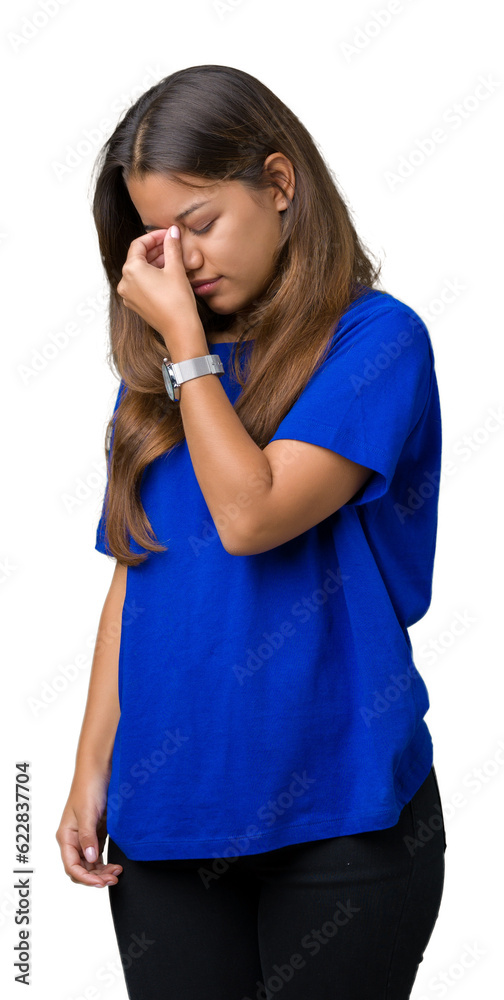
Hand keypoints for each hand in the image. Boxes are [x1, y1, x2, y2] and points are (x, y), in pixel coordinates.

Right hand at [55, 772, 122, 887]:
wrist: (99, 770)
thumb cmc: (88, 787)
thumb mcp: (87, 813)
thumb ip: (87, 837)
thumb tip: (90, 858)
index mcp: (66, 836)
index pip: (71, 866)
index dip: (85, 877)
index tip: (100, 882)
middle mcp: (74, 839)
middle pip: (81, 867)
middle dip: (96, 877)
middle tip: (113, 878)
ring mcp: (85, 836)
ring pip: (91, 863)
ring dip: (102, 871)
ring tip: (117, 873)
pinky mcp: (97, 832)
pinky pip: (98, 854)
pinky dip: (106, 862)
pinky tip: (115, 864)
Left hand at [116, 226, 205, 352]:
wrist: (180, 330)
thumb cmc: (177, 301)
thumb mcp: (176, 268)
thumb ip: (172, 246)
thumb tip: (172, 231)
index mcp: (131, 270)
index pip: (139, 244)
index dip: (154, 236)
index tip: (167, 234)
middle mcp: (125, 282)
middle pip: (138, 258)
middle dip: (155, 250)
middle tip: (171, 244)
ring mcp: (128, 295)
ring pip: (139, 271)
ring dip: (154, 262)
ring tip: (171, 259)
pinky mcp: (135, 304)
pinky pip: (140, 284)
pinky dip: (151, 276)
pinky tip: (166, 274)